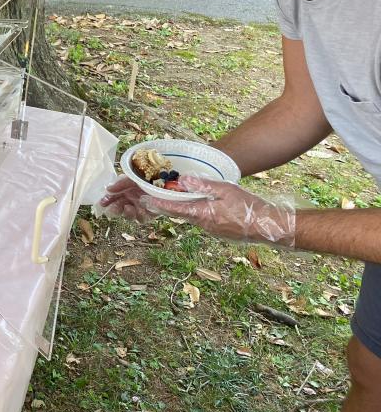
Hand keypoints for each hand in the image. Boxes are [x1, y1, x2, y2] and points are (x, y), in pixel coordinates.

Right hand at [97, 175, 158, 222]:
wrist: (167, 181)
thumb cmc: (148, 177)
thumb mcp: (132, 177)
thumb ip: (120, 183)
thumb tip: (108, 189)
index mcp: (125, 191)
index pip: (113, 198)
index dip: (107, 201)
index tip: (102, 203)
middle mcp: (131, 200)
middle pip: (119, 208)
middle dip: (114, 209)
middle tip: (111, 209)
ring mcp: (140, 207)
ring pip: (129, 216)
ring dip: (127, 213)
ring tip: (128, 207)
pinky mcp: (150, 213)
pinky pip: (142, 218)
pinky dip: (139, 215)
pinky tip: (140, 209)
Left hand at [138, 175, 296, 246]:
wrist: (268, 226)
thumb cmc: (248, 207)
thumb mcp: (226, 190)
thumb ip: (203, 185)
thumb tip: (182, 180)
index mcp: (203, 214)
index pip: (175, 209)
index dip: (159, 204)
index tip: (144, 200)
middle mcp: (203, 224)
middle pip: (180, 214)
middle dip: (167, 206)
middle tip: (153, 198)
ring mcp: (211, 230)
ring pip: (191, 217)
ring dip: (181, 209)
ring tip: (171, 198)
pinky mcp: (219, 231)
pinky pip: (202, 220)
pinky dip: (195, 212)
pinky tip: (196, 205)